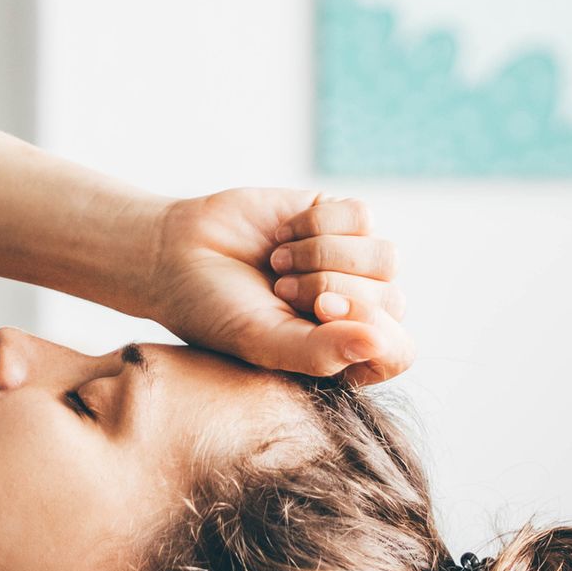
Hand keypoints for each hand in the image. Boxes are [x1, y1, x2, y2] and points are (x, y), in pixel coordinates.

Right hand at [146, 188, 412, 384]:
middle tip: (280, 289)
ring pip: (385, 257)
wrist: (176, 253)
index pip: (396, 351)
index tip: (318, 312)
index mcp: (340, 354)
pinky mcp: (339, 220)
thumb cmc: (214, 311)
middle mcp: (355, 311)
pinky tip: (283, 234)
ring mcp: (351, 264)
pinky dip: (316, 224)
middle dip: (331, 289)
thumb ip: (321, 352)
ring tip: (279, 264)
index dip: (366, 328)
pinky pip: (362, 217)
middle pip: (391, 301)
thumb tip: (380, 343)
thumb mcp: (262, 342)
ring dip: (323, 257)